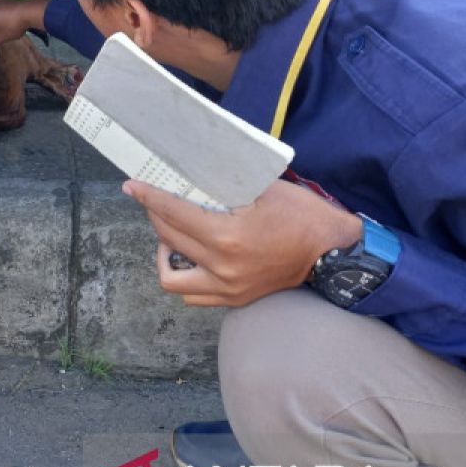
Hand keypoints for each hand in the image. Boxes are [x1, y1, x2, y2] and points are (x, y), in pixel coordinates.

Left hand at [123, 179, 361, 306]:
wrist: (334, 253)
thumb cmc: (302, 215)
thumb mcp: (263, 188)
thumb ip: (225, 182)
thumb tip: (190, 167)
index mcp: (226, 236)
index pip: (172, 214)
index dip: (148, 197)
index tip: (131, 186)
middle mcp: (221, 267)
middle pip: (168, 239)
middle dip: (155, 216)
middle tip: (155, 200)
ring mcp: (227, 288)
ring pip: (172, 279)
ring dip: (164, 254)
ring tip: (172, 236)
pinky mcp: (235, 299)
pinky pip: (193, 295)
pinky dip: (184, 276)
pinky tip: (190, 256)